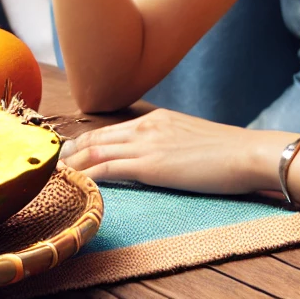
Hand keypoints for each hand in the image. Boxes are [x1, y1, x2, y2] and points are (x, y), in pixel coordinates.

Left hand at [62, 109, 291, 195]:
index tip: (70, 149)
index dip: (86, 140)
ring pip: (96, 150)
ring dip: (73, 162)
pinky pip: (109, 168)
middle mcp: (146, 126)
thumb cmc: (229, 152)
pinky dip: (89, 174)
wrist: (249, 153)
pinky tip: (77, 181)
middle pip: (96, 137)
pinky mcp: (151, 164)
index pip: (110, 129)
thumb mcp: (192, 138)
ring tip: (54, 172)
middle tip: (50, 160)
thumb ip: (170, 142)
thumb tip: (162, 154)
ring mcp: (147, 144)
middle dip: (70, 149)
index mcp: (156, 118)